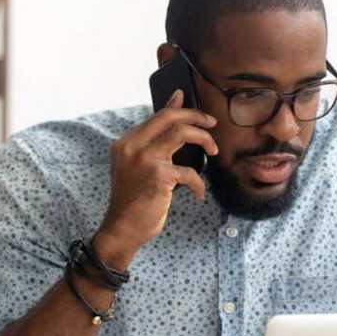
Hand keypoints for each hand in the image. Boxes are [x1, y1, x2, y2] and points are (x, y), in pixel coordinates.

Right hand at [94, 90, 218, 268]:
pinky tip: (198, 193)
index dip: (182, 110)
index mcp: (126, 142)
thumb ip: (155, 142)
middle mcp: (132, 146)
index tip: (201, 113)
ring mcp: (143, 159)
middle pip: (169, 117)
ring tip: (213, 152)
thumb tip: (175, 107)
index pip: (158, 116)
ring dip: (204, 139)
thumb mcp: (140, 166)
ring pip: (181, 133)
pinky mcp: (157, 175)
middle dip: (196, 117)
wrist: (123, 228)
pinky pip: (189, 171)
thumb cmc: (135, 198)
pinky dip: (198, 182)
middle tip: (212, 124)